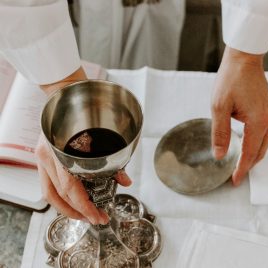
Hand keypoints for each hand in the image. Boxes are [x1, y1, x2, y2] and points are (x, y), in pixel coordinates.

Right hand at [36, 67, 131, 224]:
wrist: (67, 94)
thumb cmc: (85, 111)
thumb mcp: (101, 135)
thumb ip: (113, 159)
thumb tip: (125, 180)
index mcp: (62, 149)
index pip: (71, 188)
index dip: (85, 207)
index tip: (99, 217)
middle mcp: (48, 155)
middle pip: (59, 195)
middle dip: (78, 212)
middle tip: (95, 219)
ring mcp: (42, 155)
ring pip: (49, 193)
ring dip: (66, 208)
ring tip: (83, 215)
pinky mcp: (43, 155)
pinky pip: (48, 183)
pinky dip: (60, 196)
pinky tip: (72, 200)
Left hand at [211, 47, 267, 185]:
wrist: (243, 61)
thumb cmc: (230, 81)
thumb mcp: (219, 108)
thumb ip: (220, 133)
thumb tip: (220, 155)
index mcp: (259, 121)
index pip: (250, 153)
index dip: (242, 169)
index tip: (234, 181)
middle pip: (260, 151)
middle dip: (248, 165)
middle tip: (235, 176)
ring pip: (263, 144)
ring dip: (252, 155)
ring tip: (238, 164)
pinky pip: (265, 134)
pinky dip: (255, 144)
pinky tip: (244, 146)